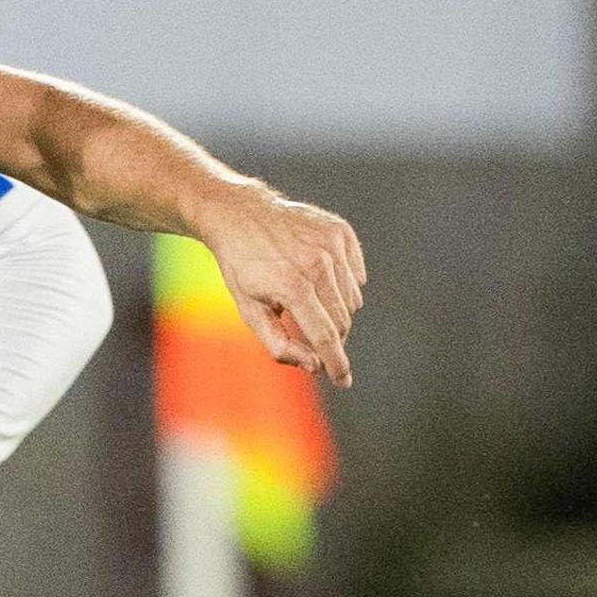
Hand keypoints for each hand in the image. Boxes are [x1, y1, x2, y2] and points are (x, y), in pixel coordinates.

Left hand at [194, 185, 365, 387]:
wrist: (240, 215)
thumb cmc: (242, 267)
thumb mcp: (249, 309)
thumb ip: (279, 343)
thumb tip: (314, 366)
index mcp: (291, 286)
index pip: (324, 336)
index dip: (336, 363)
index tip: (343, 381)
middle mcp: (316, 264)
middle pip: (342, 320)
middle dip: (332, 338)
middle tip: (313, 338)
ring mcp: (331, 245)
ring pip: (352, 299)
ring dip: (335, 309)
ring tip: (306, 297)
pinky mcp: (340, 232)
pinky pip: (356, 274)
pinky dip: (343, 284)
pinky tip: (319, 277)